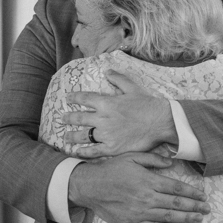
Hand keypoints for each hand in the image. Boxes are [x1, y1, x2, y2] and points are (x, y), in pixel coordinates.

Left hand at [60, 71, 176, 157]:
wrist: (160, 122)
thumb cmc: (148, 104)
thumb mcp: (132, 87)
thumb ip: (118, 79)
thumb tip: (107, 71)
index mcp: (106, 103)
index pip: (84, 98)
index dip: (74, 98)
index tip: (67, 98)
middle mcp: (102, 118)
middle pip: (79, 118)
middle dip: (68, 118)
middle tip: (61, 118)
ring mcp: (106, 134)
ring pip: (83, 135)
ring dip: (72, 136)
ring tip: (65, 137)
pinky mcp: (112, 148)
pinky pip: (93, 151)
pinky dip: (83, 152)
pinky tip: (77, 152)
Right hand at [68, 152, 208, 222]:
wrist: (89, 187)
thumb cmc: (111, 170)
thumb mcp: (131, 157)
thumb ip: (153, 159)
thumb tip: (171, 162)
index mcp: (148, 180)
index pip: (176, 188)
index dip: (192, 193)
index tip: (203, 196)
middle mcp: (146, 197)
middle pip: (176, 203)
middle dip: (194, 207)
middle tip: (207, 209)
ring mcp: (140, 212)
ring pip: (168, 216)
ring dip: (186, 218)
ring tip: (198, 219)